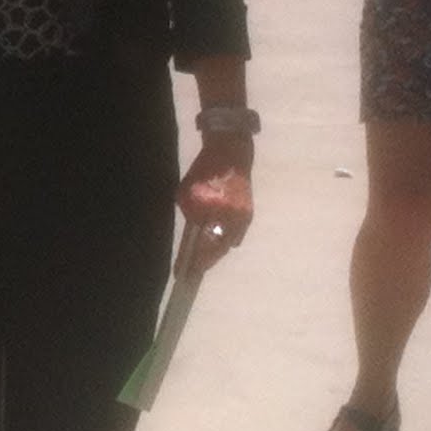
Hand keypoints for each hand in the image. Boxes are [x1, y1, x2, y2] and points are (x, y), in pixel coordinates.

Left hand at [176, 135, 252, 275]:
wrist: (231, 155)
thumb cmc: (203, 171)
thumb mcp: (187, 191)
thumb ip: (191, 214)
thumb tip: (193, 236)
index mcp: (211, 209)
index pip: (201, 243)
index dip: (192, 260)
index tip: (182, 275)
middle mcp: (229, 216)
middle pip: (216, 248)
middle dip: (204, 260)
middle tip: (193, 270)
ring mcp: (241, 217)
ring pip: (227, 243)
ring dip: (215, 250)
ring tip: (203, 259)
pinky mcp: (248, 215)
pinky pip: (235, 235)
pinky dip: (226, 239)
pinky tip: (217, 243)